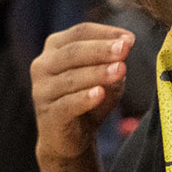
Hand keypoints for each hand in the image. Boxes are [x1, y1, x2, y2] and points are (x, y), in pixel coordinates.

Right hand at [32, 24, 134, 162]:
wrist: (70, 138)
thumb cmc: (88, 98)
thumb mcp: (106, 76)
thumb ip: (113, 60)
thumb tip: (126, 44)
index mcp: (55, 47)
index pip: (80, 32)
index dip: (105, 33)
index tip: (130, 38)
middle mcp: (43, 65)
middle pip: (73, 51)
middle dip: (101, 49)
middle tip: (124, 49)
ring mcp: (42, 90)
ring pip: (71, 78)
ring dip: (97, 73)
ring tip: (120, 70)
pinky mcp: (47, 115)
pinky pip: (66, 104)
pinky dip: (84, 98)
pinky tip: (100, 93)